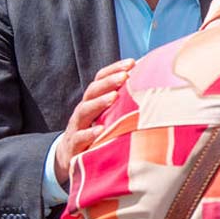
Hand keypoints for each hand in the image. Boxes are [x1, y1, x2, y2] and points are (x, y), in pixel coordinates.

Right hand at [53, 58, 133, 186]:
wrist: (68, 156)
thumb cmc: (95, 131)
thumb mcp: (107, 116)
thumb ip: (122, 103)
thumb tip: (150, 88)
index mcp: (93, 100)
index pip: (100, 80)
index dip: (113, 69)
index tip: (132, 62)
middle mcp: (84, 110)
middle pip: (92, 91)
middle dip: (109, 81)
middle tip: (125, 76)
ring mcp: (77, 127)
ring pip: (84, 111)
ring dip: (99, 103)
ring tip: (114, 97)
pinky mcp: (74, 146)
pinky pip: (79, 138)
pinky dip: (89, 133)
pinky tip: (100, 130)